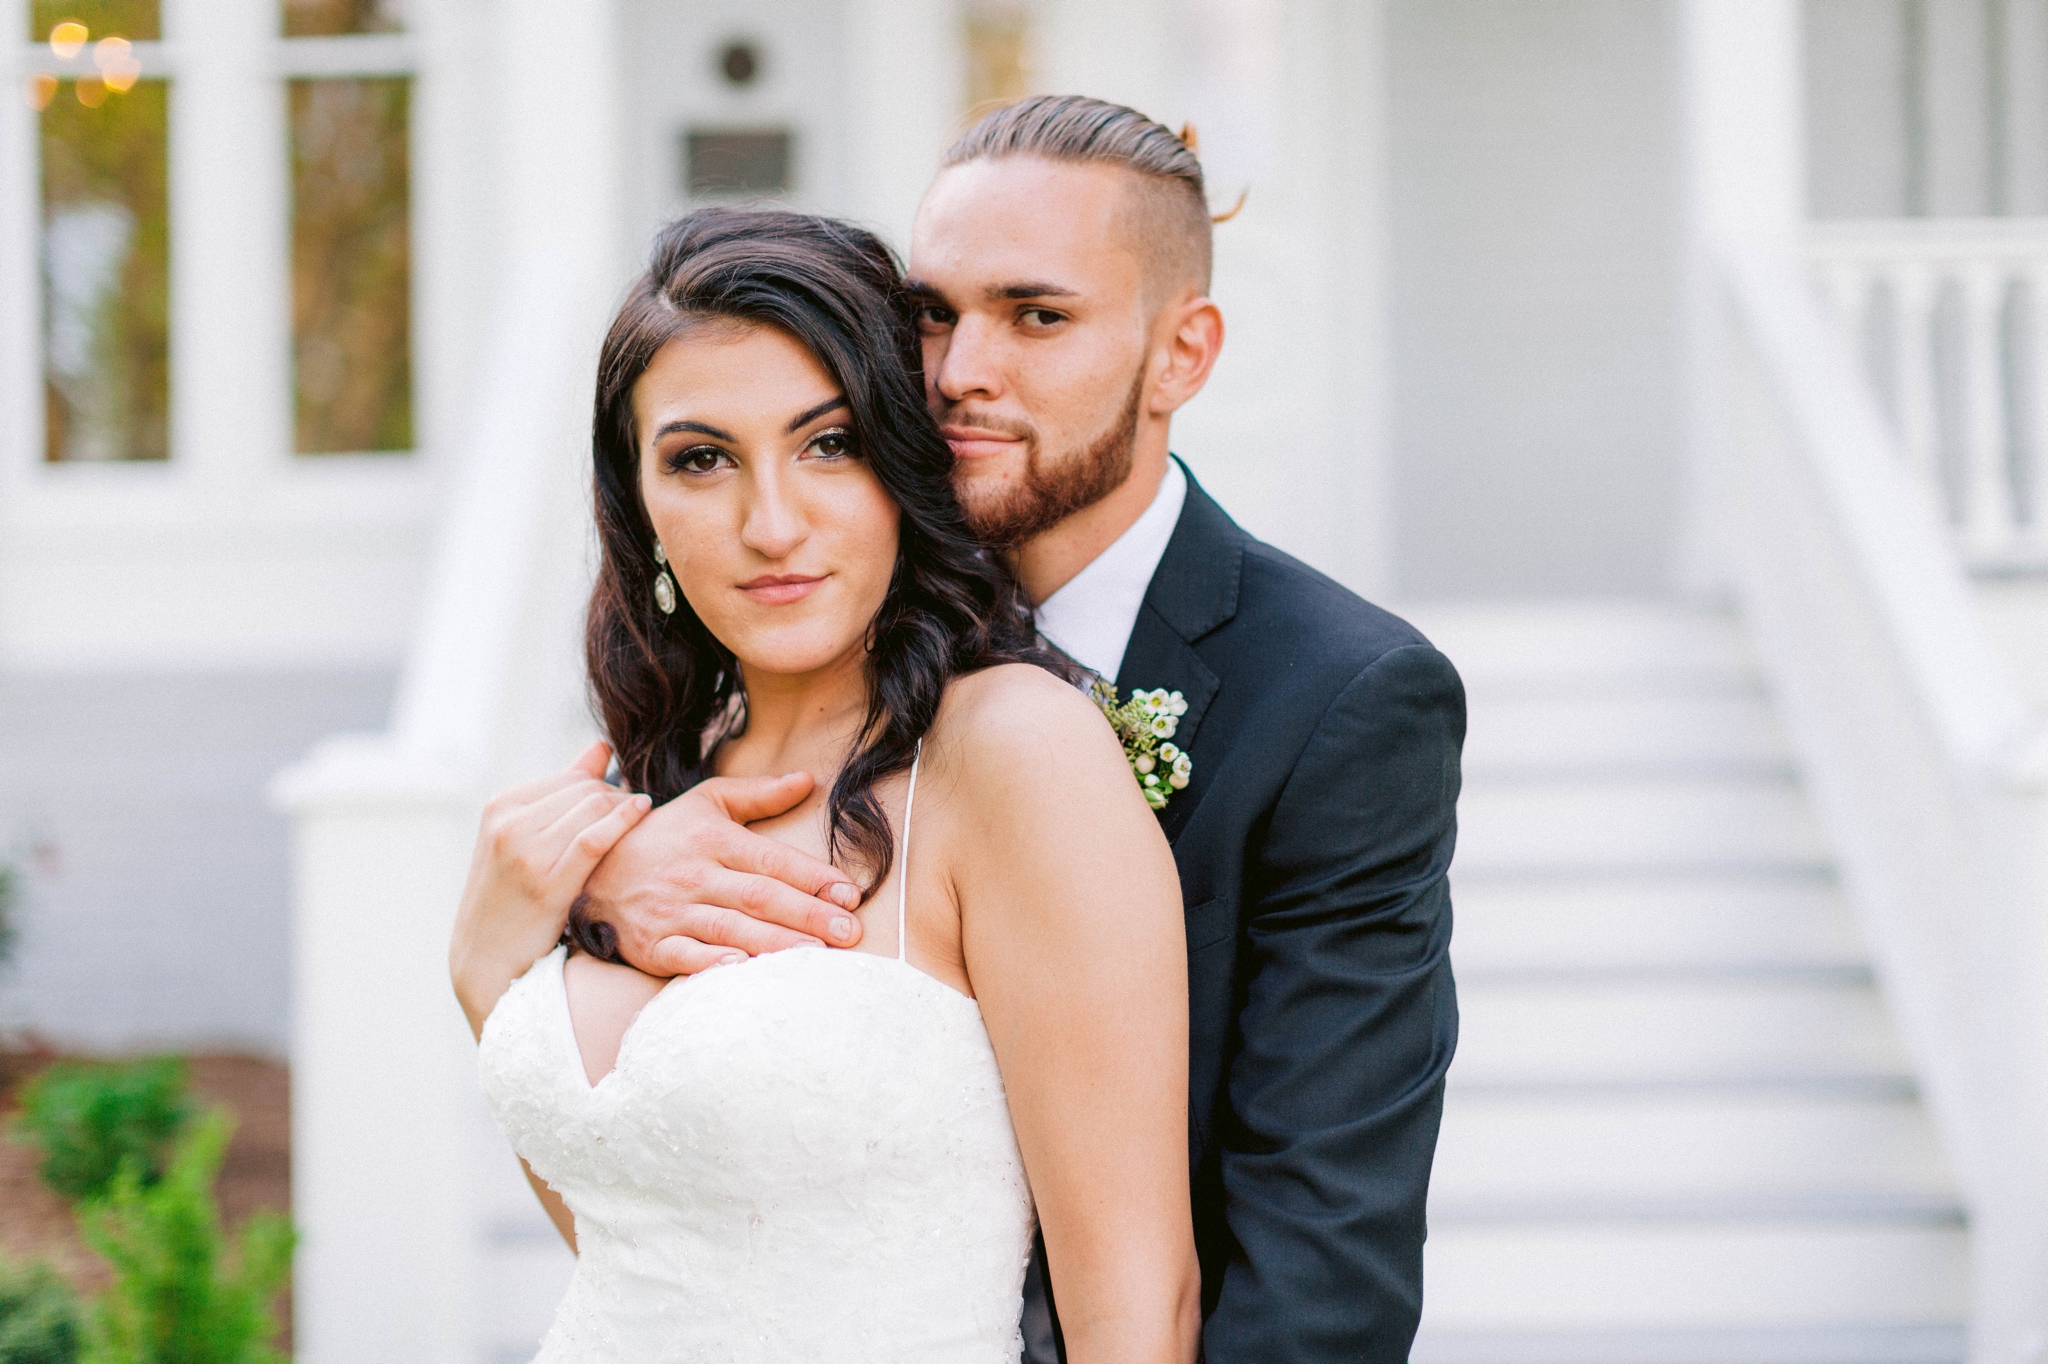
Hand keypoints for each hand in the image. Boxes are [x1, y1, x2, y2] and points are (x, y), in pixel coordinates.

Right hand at [449, 742, 651, 1035]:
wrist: (487, 959)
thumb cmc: (514, 896)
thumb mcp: (525, 838)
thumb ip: (563, 792)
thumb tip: (601, 747)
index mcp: (501, 806)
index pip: (574, 778)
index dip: (608, 787)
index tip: (627, 805)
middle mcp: (509, 823)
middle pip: (586, 790)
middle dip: (619, 799)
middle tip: (642, 814)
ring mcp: (525, 852)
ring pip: (594, 807)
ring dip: (626, 809)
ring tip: (646, 819)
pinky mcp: (546, 883)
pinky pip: (594, 837)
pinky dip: (623, 819)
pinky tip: (644, 812)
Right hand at [581, 773, 864, 975]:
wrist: (589, 867)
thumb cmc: (661, 835)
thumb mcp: (705, 802)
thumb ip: (758, 794)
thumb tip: (809, 780)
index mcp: (712, 840)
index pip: (771, 860)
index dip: (812, 877)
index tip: (850, 895)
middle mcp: (694, 875)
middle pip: (758, 896)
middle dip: (806, 915)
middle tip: (849, 932)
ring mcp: (672, 912)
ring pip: (729, 928)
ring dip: (773, 943)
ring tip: (814, 956)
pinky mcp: (650, 945)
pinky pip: (683, 956)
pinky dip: (710, 964)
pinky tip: (741, 970)